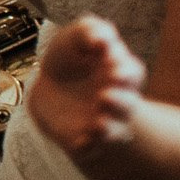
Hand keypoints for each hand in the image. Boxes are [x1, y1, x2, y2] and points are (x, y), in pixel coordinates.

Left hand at [26, 14, 144, 159]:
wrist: (49, 88)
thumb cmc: (72, 58)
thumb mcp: (77, 37)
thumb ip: (91, 31)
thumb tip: (102, 39)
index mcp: (120, 74)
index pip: (130, 73)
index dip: (123, 70)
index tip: (109, 58)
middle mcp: (116, 101)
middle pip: (126, 104)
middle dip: (120, 102)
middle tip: (106, 96)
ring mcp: (100, 121)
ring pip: (112, 130)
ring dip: (108, 128)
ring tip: (99, 124)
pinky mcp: (81, 139)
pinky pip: (87, 148)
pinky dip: (87, 147)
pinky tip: (81, 143)